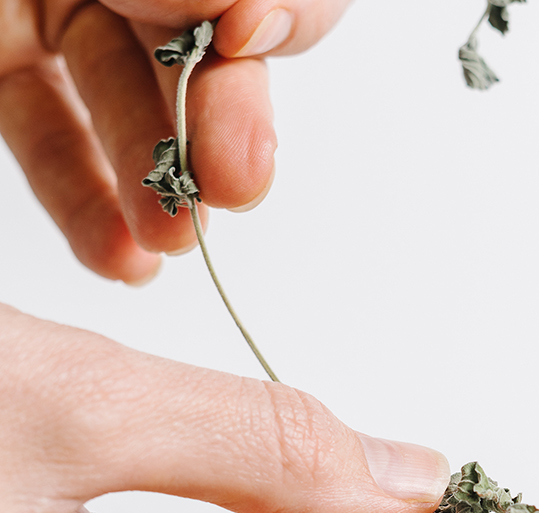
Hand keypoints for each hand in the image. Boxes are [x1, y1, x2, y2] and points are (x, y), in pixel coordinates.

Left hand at [0, 0, 352, 281]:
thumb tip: (261, 24)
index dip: (285, 30)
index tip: (264, 66)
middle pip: (195, 59)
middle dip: (216, 136)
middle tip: (236, 189)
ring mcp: (48, 10)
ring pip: (121, 112)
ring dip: (156, 192)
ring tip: (172, 243)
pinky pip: (47, 141)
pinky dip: (86, 207)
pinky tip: (121, 256)